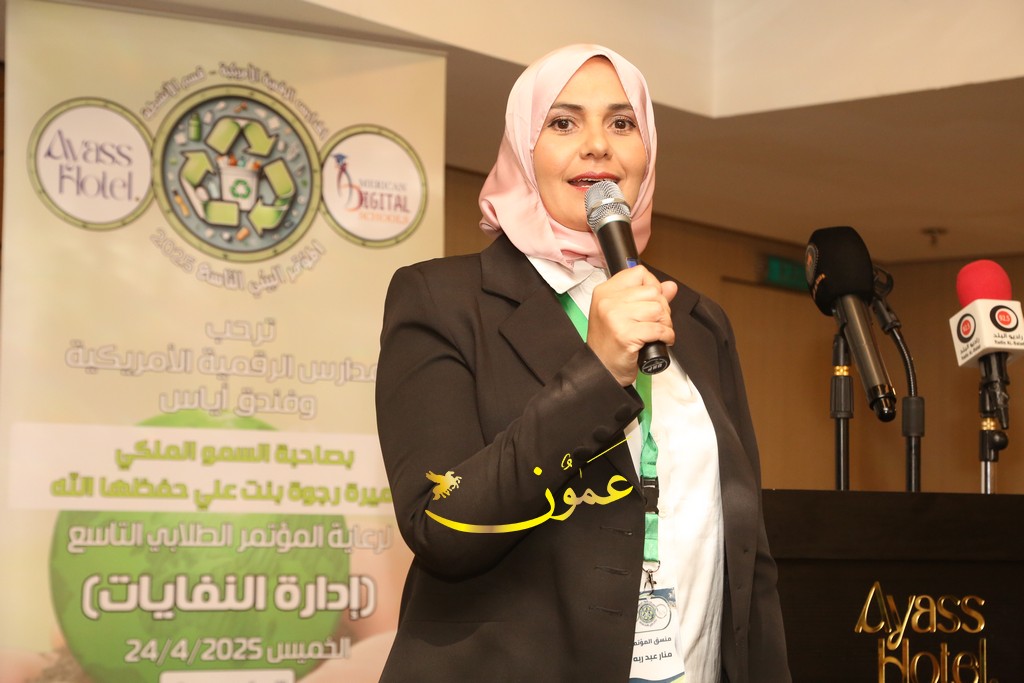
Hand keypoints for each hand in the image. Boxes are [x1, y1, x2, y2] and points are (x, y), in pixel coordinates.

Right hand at [586, 266, 677, 385]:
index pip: (638, 273)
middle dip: (662, 308)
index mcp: (605, 292)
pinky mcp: (626, 334)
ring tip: (659, 332)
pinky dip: (666, 335)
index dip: (652, 286)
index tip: (651, 301)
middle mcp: (608, 301)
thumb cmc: (610, 343)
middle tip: (657, 322)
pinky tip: (661, 340)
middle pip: (652, 291)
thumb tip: (670, 286)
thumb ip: (647, 298)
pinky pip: (658, 328)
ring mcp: (616, 317)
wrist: (600, 369)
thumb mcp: (622, 314)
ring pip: (658, 309)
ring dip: (665, 323)